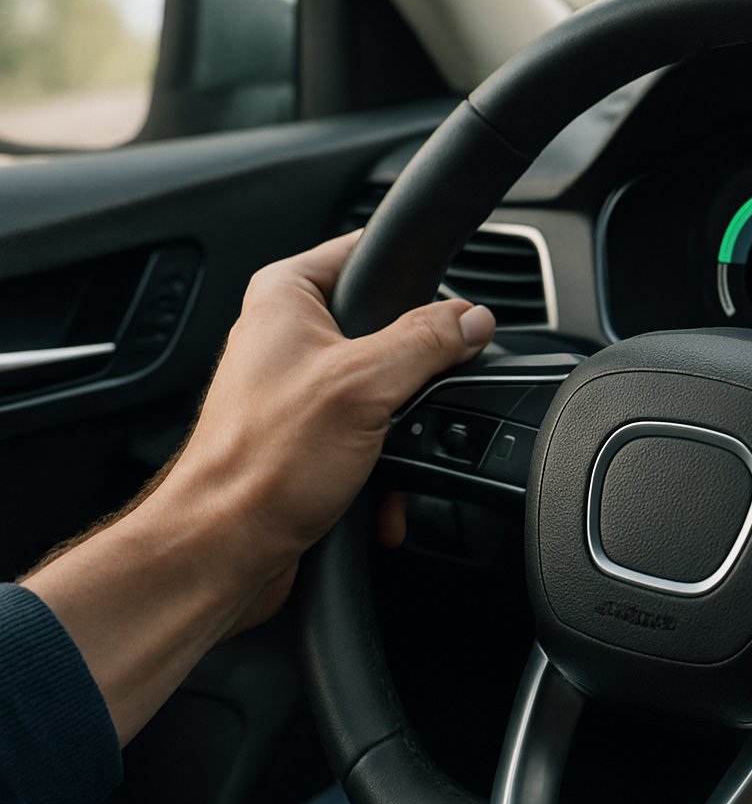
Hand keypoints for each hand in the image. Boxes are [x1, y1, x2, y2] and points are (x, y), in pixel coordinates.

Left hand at [25, 231, 495, 741]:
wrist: (225, 551)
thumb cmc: (263, 465)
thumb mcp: (365, 385)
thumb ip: (427, 341)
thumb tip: (474, 318)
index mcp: (287, 298)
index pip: (366, 251)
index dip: (416, 275)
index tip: (455, 304)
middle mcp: (288, 337)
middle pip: (389, 329)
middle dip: (418, 376)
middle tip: (422, 395)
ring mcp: (299, 391)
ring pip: (387, 392)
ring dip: (404, 433)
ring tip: (394, 454)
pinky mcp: (310, 441)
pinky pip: (373, 440)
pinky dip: (387, 468)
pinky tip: (383, 492)